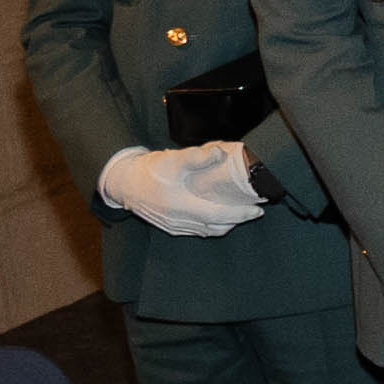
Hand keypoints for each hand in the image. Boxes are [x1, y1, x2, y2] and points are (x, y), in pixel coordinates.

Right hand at [97, 142, 268, 237]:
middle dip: (238, 219)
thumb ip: (197, 157)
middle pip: (217, 226)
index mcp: (181, 205)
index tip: (258, 207)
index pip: (219, 214)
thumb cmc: (149, 170)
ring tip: (241, 212)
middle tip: (255, 209)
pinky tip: (219, 216)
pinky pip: (197, 230)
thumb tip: (221, 152)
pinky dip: (212, 225)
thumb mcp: (172, 160)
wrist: (124, 183)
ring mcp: (175, 226)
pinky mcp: (171, 228)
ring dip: (226, 223)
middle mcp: (179, 220)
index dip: (241, 213)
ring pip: (208, 230)